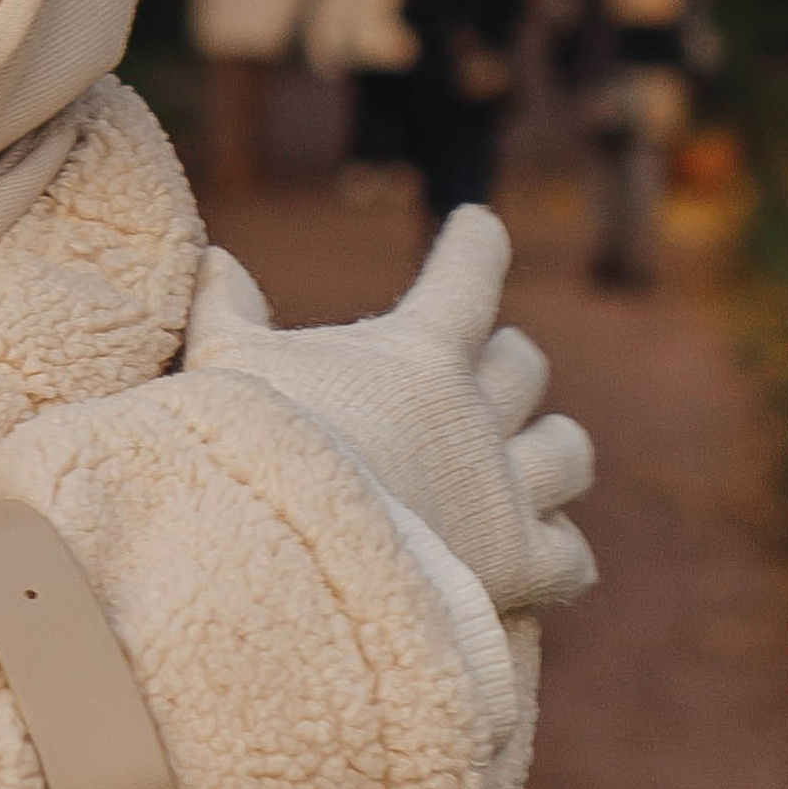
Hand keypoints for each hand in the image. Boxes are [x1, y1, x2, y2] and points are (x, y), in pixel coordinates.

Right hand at [205, 208, 593, 615]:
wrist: (293, 547)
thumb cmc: (253, 444)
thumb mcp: (226, 362)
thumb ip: (227, 309)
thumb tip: (215, 258)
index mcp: (420, 350)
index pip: (466, 274)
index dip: (476, 246)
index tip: (480, 224)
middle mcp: (476, 412)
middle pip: (524, 367)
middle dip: (509, 362)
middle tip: (490, 365)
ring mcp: (504, 488)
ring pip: (568, 453)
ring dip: (554, 450)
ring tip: (539, 455)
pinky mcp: (517, 563)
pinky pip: (572, 558)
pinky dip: (563, 556)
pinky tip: (550, 561)